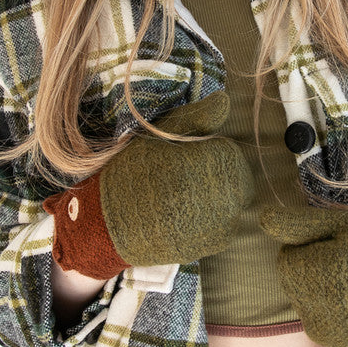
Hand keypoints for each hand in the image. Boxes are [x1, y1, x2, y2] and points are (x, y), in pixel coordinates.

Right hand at [44, 91, 252, 274]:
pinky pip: (224, 228)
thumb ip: (197, 118)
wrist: (107, 225)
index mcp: (209, 164)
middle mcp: (219, 198)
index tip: (189, 158)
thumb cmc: (133, 173)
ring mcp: (217, 226)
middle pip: (239, 182)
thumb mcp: (161, 136)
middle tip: (187, 179)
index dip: (212, 153)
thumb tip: (225, 100)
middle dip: (219, 177)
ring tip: (182, 198)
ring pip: (234, 205)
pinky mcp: (210, 247)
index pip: (232, 155)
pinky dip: (209, 221)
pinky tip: (182, 216)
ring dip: (217, 199)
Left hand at [259, 206, 347, 346]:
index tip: (337, 249)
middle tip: (346, 265)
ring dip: (318, 292)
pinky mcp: (337, 340)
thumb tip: (262, 218)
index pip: (286, 259)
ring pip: (302, 302)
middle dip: (311, 271)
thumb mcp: (342, 224)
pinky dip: (328, 311)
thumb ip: (298, 223)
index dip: (309, 249)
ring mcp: (329, 326)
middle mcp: (321, 304)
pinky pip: (316, 320)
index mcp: (321, 270)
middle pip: (292, 282)